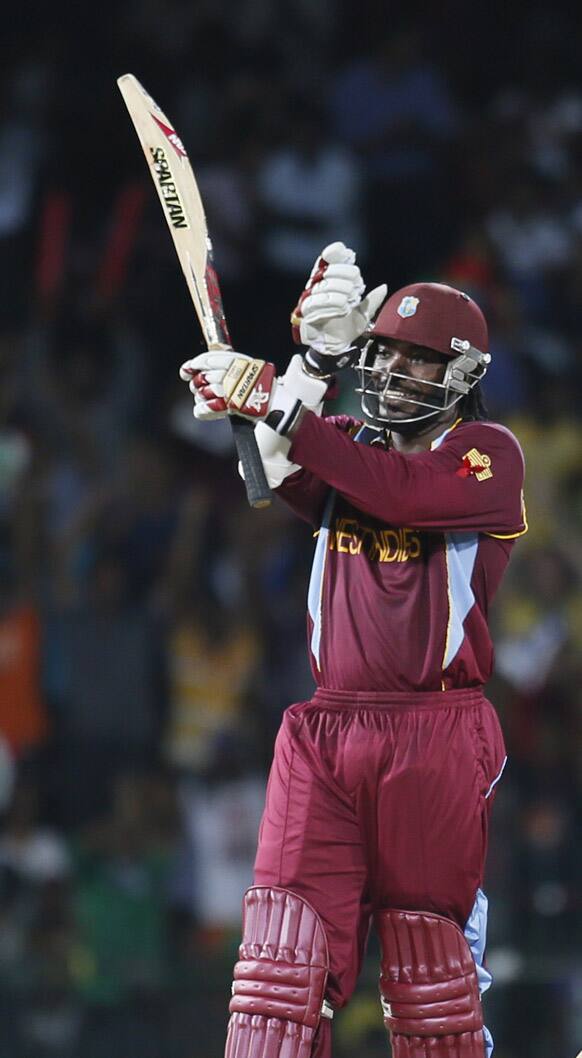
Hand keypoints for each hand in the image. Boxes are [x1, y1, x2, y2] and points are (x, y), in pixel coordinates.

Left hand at [179, 351, 326, 432]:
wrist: (281, 405)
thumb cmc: (265, 387)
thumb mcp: (250, 367)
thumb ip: (229, 364)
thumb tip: (201, 365)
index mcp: (240, 361)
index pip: (211, 359)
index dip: (195, 363)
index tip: (186, 369)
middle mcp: (236, 374)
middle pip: (206, 376)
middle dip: (197, 382)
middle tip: (196, 386)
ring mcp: (234, 391)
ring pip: (205, 392)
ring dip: (200, 396)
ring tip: (202, 399)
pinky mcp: (234, 407)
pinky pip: (209, 408)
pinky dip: (203, 410)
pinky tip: (200, 410)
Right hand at [290, 242, 386, 375]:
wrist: (336, 346)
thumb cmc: (347, 327)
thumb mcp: (364, 314)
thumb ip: (372, 301)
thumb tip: (384, 287)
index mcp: (329, 280)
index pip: (328, 257)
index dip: (338, 253)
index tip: (350, 256)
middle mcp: (315, 286)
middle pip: (329, 271)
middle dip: (347, 277)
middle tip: (356, 290)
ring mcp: (308, 299)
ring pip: (324, 286)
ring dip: (342, 293)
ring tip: (350, 302)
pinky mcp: (304, 313)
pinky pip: (317, 303)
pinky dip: (334, 304)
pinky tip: (343, 309)